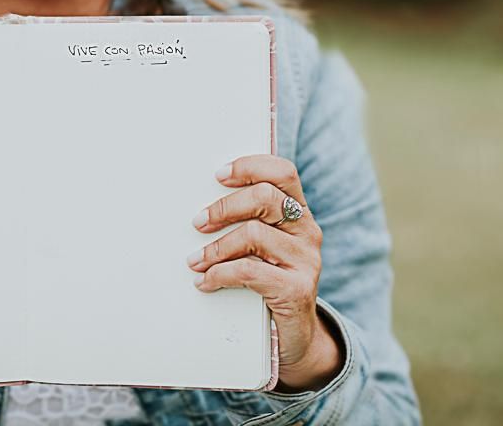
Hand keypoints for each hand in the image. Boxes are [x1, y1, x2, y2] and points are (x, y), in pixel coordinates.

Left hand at [186, 156, 342, 391]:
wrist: (294, 336)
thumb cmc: (268, 281)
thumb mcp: (262, 247)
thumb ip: (248, 221)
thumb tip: (202, 204)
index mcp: (299, 212)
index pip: (282, 172)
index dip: (250, 166)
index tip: (218, 175)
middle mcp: (307, 231)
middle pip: (265, 197)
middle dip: (225, 207)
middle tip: (198, 222)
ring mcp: (306, 261)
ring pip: (254, 234)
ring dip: (215, 247)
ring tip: (194, 261)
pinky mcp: (297, 289)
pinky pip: (249, 271)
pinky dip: (219, 274)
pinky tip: (205, 282)